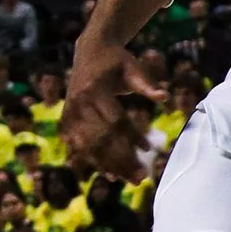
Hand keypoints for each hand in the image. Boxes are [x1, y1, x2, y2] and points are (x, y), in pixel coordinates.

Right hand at [64, 21, 168, 181]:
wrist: (89, 51)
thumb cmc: (116, 62)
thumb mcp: (133, 67)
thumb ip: (147, 83)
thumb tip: (164, 96)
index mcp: (94, 90)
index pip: (115, 120)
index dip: (133, 136)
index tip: (151, 149)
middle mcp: (78, 103)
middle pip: (101, 139)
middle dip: (122, 160)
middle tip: (142, 176)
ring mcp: (70, 113)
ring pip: (89, 147)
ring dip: (110, 166)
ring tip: (132, 180)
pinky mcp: (66, 120)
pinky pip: (79, 146)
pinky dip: (94, 161)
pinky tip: (112, 174)